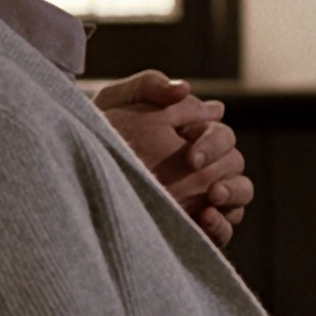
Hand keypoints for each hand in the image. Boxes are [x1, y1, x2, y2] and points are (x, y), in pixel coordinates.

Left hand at [94, 71, 253, 245]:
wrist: (76, 161)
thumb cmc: (99, 127)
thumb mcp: (117, 100)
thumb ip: (150, 85)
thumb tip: (185, 89)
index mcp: (193, 133)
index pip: (222, 137)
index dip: (213, 144)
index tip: (190, 157)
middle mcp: (203, 163)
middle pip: (234, 164)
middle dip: (223, 170)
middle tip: (206, 182)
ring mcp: (201, 195)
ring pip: (238, 195)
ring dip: (233, 195)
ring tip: (213, 199)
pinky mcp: (192, 225)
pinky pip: (222, 231)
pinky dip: (221, 227)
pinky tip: (204, 220)